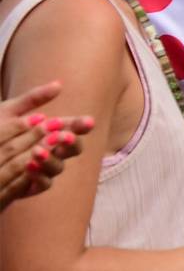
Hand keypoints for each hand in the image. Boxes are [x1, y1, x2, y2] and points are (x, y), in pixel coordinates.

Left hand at [0, 80, 94, 207]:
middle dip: (71, 143)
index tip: (87, 121)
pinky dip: (39, 175)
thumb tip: (59, 84)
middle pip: (72, 149)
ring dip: (51, 159)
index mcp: (50, 133)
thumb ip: (33, 99)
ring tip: (37, 150)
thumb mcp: (9, 111)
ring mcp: (42, 169)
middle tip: (62, 136)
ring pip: (58, 168)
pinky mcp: (31, 186)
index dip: (80, 126)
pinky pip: (43, 184)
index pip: (72, 129)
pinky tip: (29, 165)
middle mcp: (51, 152)